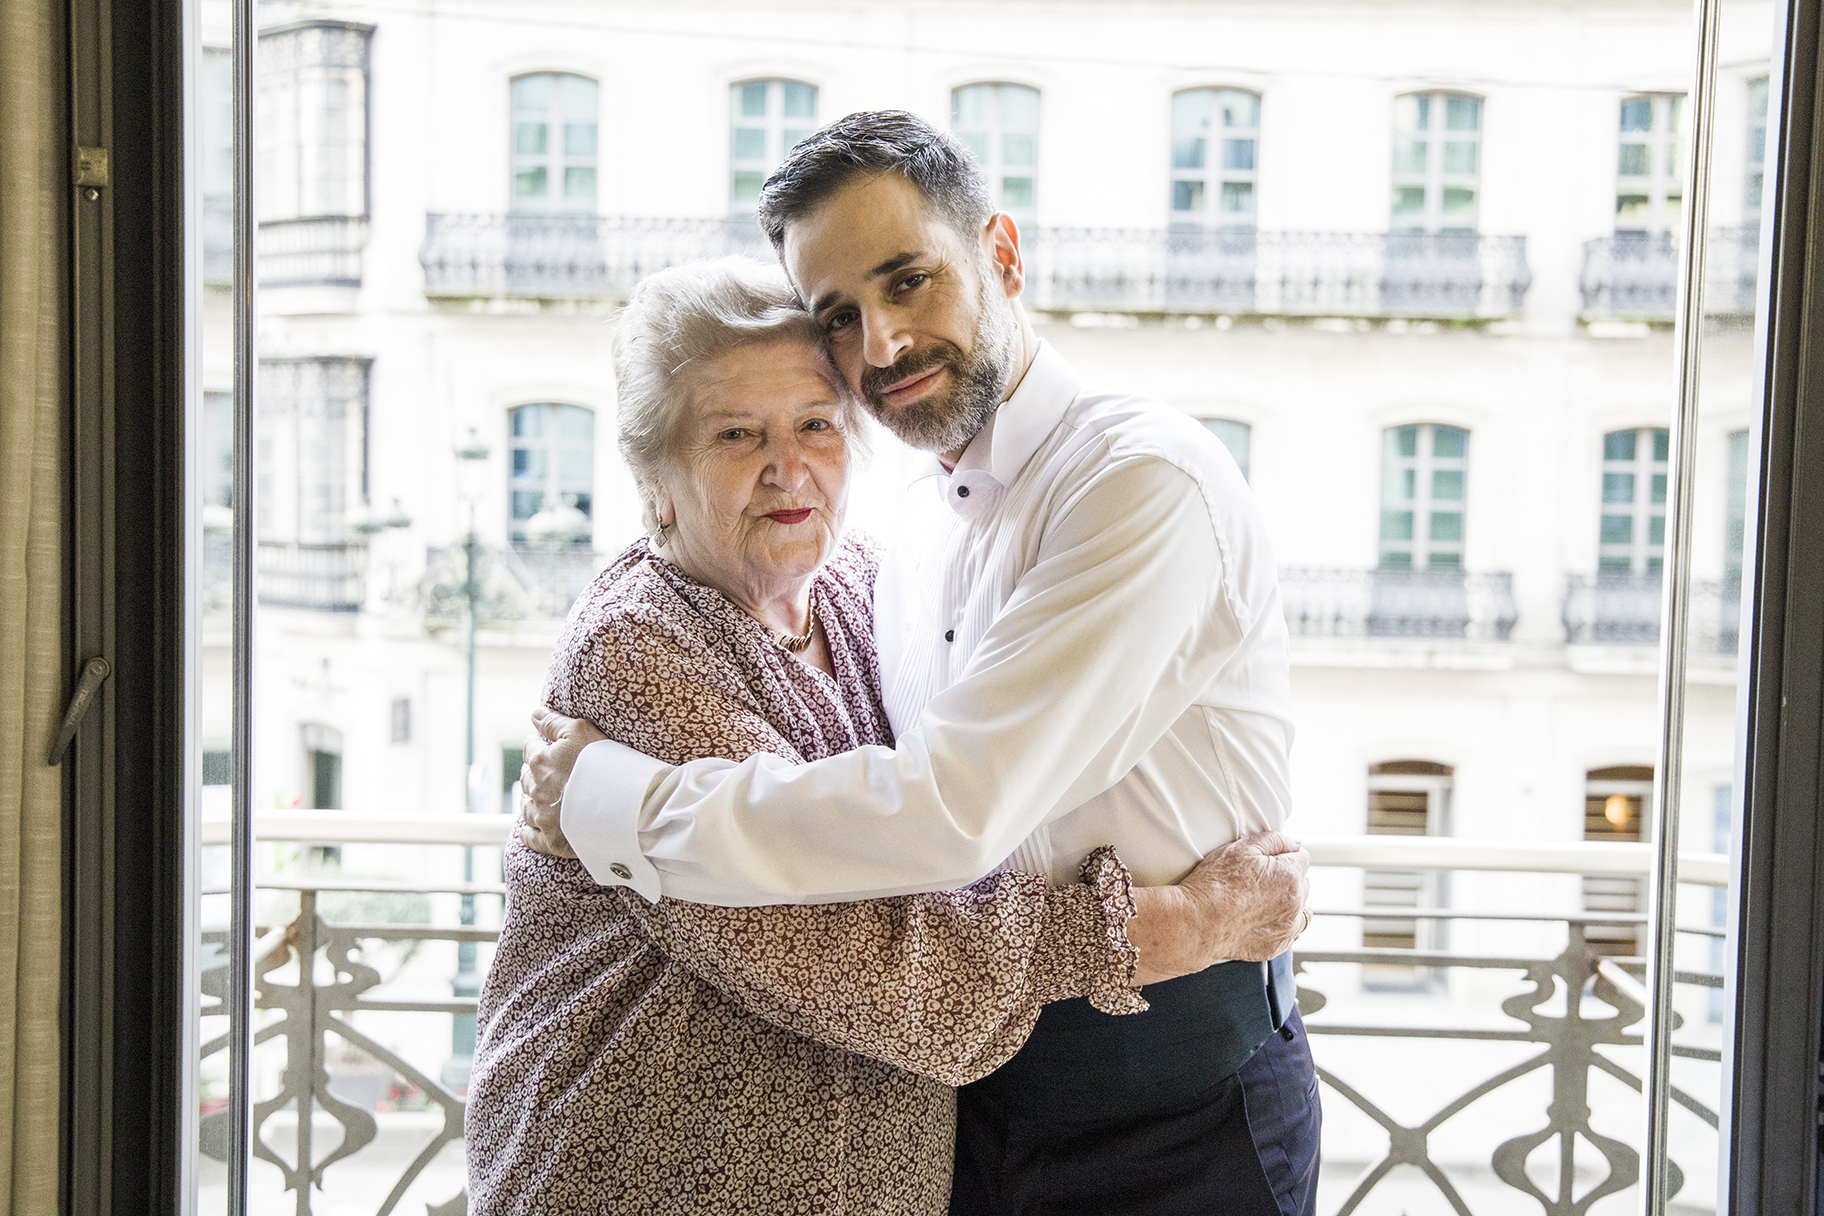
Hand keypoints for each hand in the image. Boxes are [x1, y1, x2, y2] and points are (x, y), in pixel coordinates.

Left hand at [513, 707, 605, 858]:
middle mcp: (536, 790)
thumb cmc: (606, 765)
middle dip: (533, 772)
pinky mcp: (551, 841)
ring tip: (542, 797)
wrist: (623, 807)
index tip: (544, 745)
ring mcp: (543, 817)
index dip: (537, 744)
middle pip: (527, 778)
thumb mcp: (582, 732)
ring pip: (526, 807)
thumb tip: (534, 714)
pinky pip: (531, 837)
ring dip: (531, 800)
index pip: (530, 748)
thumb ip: (555, 722)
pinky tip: (531, 828)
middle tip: (546, 771)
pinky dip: (529, 832)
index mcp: (540, 762)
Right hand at [1126, 831, 1310, 984]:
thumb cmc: (1214, 884)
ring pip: (1301, 909)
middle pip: (1303, 882)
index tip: (1266, 860)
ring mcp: (1287, 927)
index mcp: (1290, 875)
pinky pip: (1291, 932)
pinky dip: (1282, 923)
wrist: (1197, 923)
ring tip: (1265, 900)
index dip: (1283, 854)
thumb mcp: (1241, 848)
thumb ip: (1275, 840)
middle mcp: (1295, 903)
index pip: (1302, 857)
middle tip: (1260, 878)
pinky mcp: (1277, 946)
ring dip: (1291, 902)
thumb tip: (1295, 843)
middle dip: (1288, 877)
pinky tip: (1263, 919)